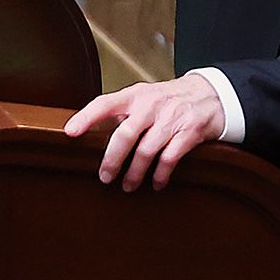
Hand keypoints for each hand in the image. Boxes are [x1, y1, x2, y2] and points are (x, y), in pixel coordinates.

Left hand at [64, 72, 226, 190]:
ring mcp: (171, 118)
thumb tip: (92, 136)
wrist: (209, 94)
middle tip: (105, 177)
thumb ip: (122, 113)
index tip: (70, 132)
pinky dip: (160, 174)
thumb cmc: (168, 99)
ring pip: (147, 150)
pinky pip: (170, 158)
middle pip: (125, 134)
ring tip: (128, 185)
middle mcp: (151, 105)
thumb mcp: (143, 97)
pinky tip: (155, 183)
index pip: (105, 103)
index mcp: (134, 95)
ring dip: (135, 173)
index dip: (86, 117)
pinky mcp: (189, 132)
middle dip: (112, 160)